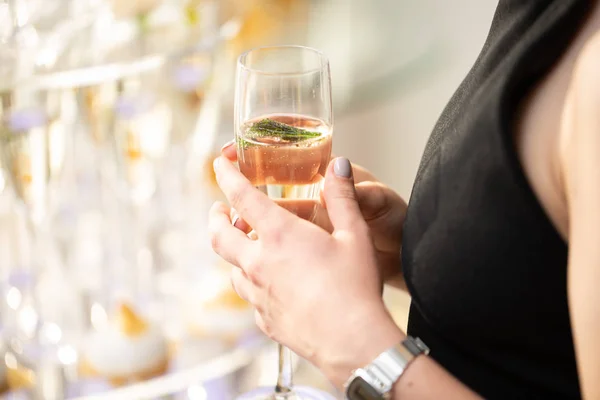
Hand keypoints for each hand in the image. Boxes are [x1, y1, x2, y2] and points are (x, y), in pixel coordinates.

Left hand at [209, 155, 403, 385]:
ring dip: (235, 252)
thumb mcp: (355, 235)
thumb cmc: (355, 287)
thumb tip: (337, 165)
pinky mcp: (263, 319)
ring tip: (248, 247)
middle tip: (220, 209)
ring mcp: (258, 294)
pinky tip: (269, 284)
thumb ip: (342, 197)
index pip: (242, 196)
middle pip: (219, 235)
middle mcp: (259, 263)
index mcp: (280, 235)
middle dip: (215, 217)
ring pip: (232, 268)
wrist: (352, 342)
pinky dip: (252, 282)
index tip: (219, 164)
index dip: (227, 176)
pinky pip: (249, 296)